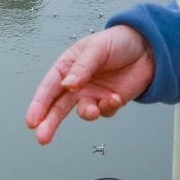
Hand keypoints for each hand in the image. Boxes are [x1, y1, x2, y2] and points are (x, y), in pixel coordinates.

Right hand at [25, 27, 156, 144]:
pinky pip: (105, 111)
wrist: (148, 48)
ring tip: (93, 111)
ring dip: (86, 113)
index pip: (49, 88)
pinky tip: (114, 98)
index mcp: (67, 67)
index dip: (39, 105)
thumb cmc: (117, 41)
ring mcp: (93, 94)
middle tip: (42, 137)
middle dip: (49, 123)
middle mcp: (77, 84)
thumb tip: (67, 85)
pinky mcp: (109, 102)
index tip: (32, 120)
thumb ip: (82, 67)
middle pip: (58, 107)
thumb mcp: (96, 48)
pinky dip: (108, 107)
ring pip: (83, 112)